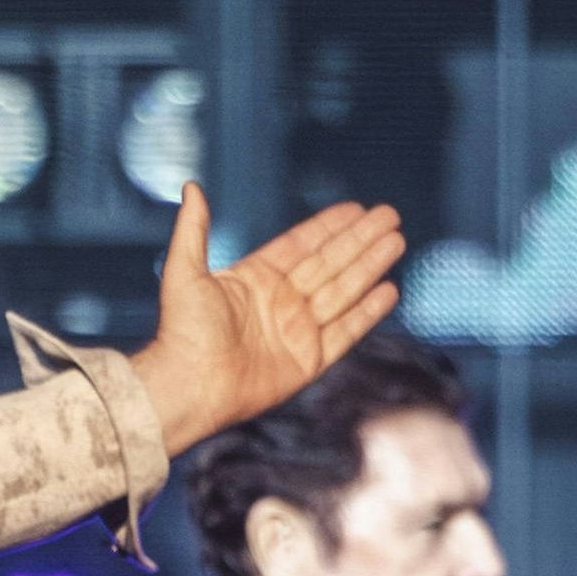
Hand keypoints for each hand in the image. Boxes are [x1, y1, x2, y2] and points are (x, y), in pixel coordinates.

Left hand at [127, 185, 406, 453]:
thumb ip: (193, 230)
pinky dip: (367, 312)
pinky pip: (345, 331)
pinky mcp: (308, 361)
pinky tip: (387, 290)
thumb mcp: (183, 273)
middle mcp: (280, 302)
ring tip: (396, 240)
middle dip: (360, 239)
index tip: (356, 208)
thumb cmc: (181, 333)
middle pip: (330, 263)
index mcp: (255, 280)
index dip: (329, 227)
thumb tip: (192, 188)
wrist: (189, 387)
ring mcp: (296, 331)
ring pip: (343, 290)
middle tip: (389, 214)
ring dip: (370, 265)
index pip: (301, 245)